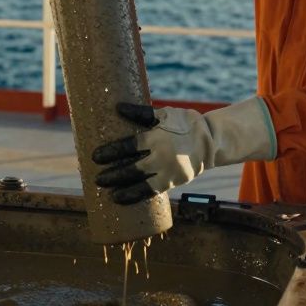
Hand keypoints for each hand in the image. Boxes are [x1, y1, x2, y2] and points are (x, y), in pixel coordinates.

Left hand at [91, 97, 276, 204]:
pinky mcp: (173, 182)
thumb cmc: (183, 124)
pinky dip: (135, 196)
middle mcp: (162, 156)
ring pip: (141, 183)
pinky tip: (121, 199)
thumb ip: (141, 113)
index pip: (130, 145)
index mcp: (157, 137)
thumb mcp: (164, 114)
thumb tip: (117, 107)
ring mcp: (168, 171)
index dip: (111, 152)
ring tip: (106, 192)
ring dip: (122, 188)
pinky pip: (151, 192)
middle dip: (112, 175)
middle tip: (96, 178)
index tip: (95, 157)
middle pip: (132, 168)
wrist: (210, 142)